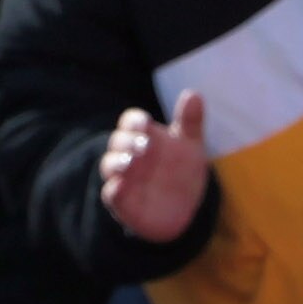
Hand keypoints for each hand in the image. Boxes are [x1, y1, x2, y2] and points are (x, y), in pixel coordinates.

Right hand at [100, 91, 212, 246]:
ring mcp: (123, 178)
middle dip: (127, 141)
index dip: (135, 121)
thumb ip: (191, 122)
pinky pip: (111, 194)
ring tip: (131, 163)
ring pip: (109, 165)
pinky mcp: (121, 203)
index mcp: (143, 136)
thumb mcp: (191, 145)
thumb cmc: (182, 170)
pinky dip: (114, 190)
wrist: (183, 209)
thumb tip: (193, 94)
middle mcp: (129, 155)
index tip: (145, 124)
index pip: (131, 122)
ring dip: (117, 163)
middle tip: (145, 145)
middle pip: (117, 141)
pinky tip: (121, 186)